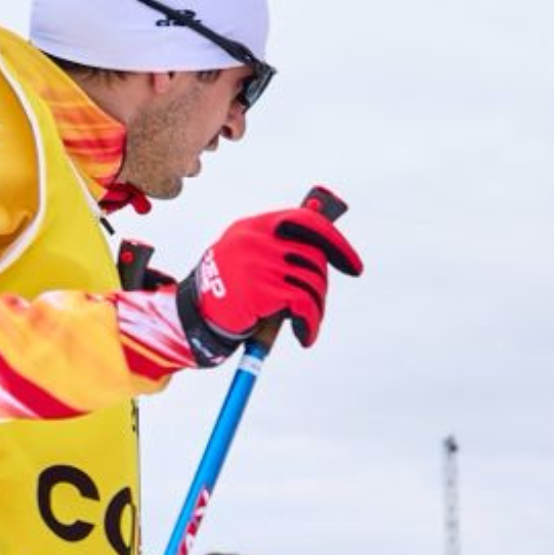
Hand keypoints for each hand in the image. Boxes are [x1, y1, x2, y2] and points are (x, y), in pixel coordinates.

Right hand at [177, 189, 360, 362]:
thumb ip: (284, 241)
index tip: (354, 268)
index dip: (336, 244)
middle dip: (320, 288)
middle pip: (315, 259)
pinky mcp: (261, 289)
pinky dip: (310, 325)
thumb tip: (322, 218)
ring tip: (303, 322)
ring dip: (315, 309)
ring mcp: (257, 262)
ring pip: (312, 284)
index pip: (307, 222)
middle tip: (313, 307)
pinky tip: (304, 337)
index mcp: (256, 226)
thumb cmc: (233, 288)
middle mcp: (256, 239)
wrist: (199, 318)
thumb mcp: (252, 255)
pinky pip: (305, 306)